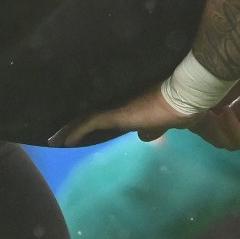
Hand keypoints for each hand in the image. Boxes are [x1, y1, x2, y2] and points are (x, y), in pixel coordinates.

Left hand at [52, 85, 189, 146]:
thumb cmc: (182, 105)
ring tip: (54, 139)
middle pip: (91, 113)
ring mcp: (118, 107)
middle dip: (75, 124)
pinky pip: (88, 123)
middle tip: (60, 132)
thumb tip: (145, 137)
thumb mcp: (169, 120)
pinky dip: (75, 132)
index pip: (107, 112)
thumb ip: (156, 127)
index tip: (82, 125)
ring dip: (69, 129)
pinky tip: (63, 142)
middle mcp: (121, 102)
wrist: (185, 96)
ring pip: (85, 117)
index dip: (92, 118)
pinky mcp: (116, 113)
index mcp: (132, 104)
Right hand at [196, 51, 239, 149]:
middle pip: (216, 136)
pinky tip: (224, 114)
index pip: (212, 125)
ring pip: (228, 141)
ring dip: (213, 128)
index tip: (181, 109)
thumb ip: (218, 90)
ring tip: (204, 114)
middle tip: (188, 114)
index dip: (196, 120)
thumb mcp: (237, 79)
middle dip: (201, 127)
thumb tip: (189, 96)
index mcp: (239, 114)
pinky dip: (231, 128)